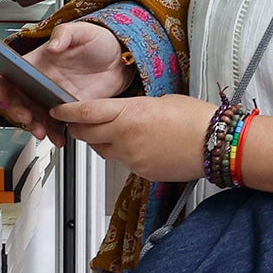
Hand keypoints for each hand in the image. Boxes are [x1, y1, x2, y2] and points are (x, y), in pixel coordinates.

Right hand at [0, 22, 130, 143]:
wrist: (119, 62)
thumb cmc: (99, 43)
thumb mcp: (83, 32)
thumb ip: (66, 33)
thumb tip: (53, 44)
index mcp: (37, 63)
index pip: (9, 75)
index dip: (4, 88)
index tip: (8, 97)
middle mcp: (41, 82)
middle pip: (18, 100)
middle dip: (19, 112)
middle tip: (28, 118)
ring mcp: (53, 97)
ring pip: (34, 116)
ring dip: (35, 126)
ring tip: (43, 132)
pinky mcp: (67, 110)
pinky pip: (54, 125)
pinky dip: (54, 133)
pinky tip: (59, 136)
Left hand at [52, 94, 217, 180]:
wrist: (216, 145)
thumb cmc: (195, 118)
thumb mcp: (159, 101)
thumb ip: (133, 108)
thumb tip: (122, 113)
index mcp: (129, 114)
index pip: (86, 113)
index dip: (67, 112)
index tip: (56, 110)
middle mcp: (126, 138)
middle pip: (86, 135)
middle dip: (78, 128)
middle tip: (77, 121)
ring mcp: (132, 158)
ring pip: (102, 150)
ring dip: (100, 141)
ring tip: (112, 131)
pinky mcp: (141, 172)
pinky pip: (122, 162)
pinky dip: (123, 153)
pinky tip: (139, 145)